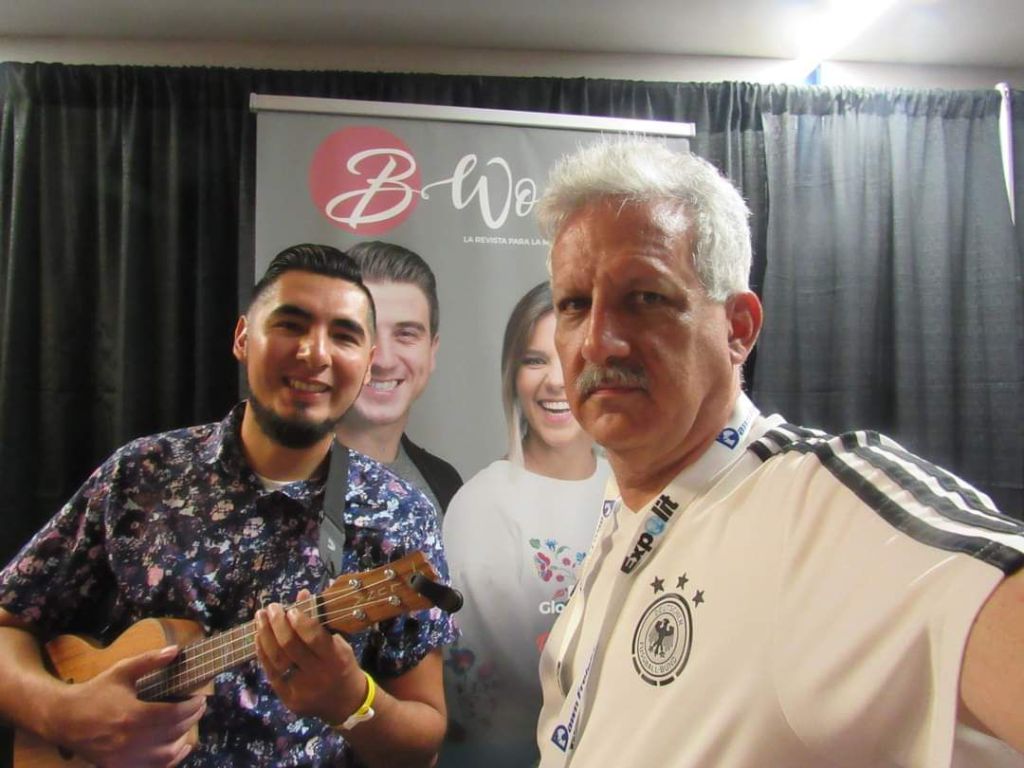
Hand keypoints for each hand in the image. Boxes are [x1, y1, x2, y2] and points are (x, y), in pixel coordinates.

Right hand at [52, 645, 205, 767]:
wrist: (64, 719)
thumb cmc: (95, 692)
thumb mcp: (122, 671)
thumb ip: (149, 660)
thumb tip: (176, 649)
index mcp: (132, 715)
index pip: (174, 714)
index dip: (193, 707)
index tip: (201, 698)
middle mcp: (130, 740)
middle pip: (173, 732)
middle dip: (192, 718)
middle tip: (199, 707)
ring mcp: (125, 758)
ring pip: (167, 755)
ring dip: (183, 740)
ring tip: (189, 724)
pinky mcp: (119, 767)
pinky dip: (170, 759)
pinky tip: (178, 748)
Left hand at [254, 589, 367, 724]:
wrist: (345, 703)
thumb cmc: (342, 666)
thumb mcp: (339, 643)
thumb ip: (319, 621)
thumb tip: (302, 593)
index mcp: (336, 659)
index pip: (314, 638)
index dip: (300, 622)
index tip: (291, 608)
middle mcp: (318, 675)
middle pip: (291, 647)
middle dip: (278, 624)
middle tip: (272, 607)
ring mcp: (301, 689)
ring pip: (276, 659)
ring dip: (265, 635)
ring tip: (260, 617)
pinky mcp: (288, 699)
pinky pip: (271, 673)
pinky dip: (263, 653)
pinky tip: (258, 637)